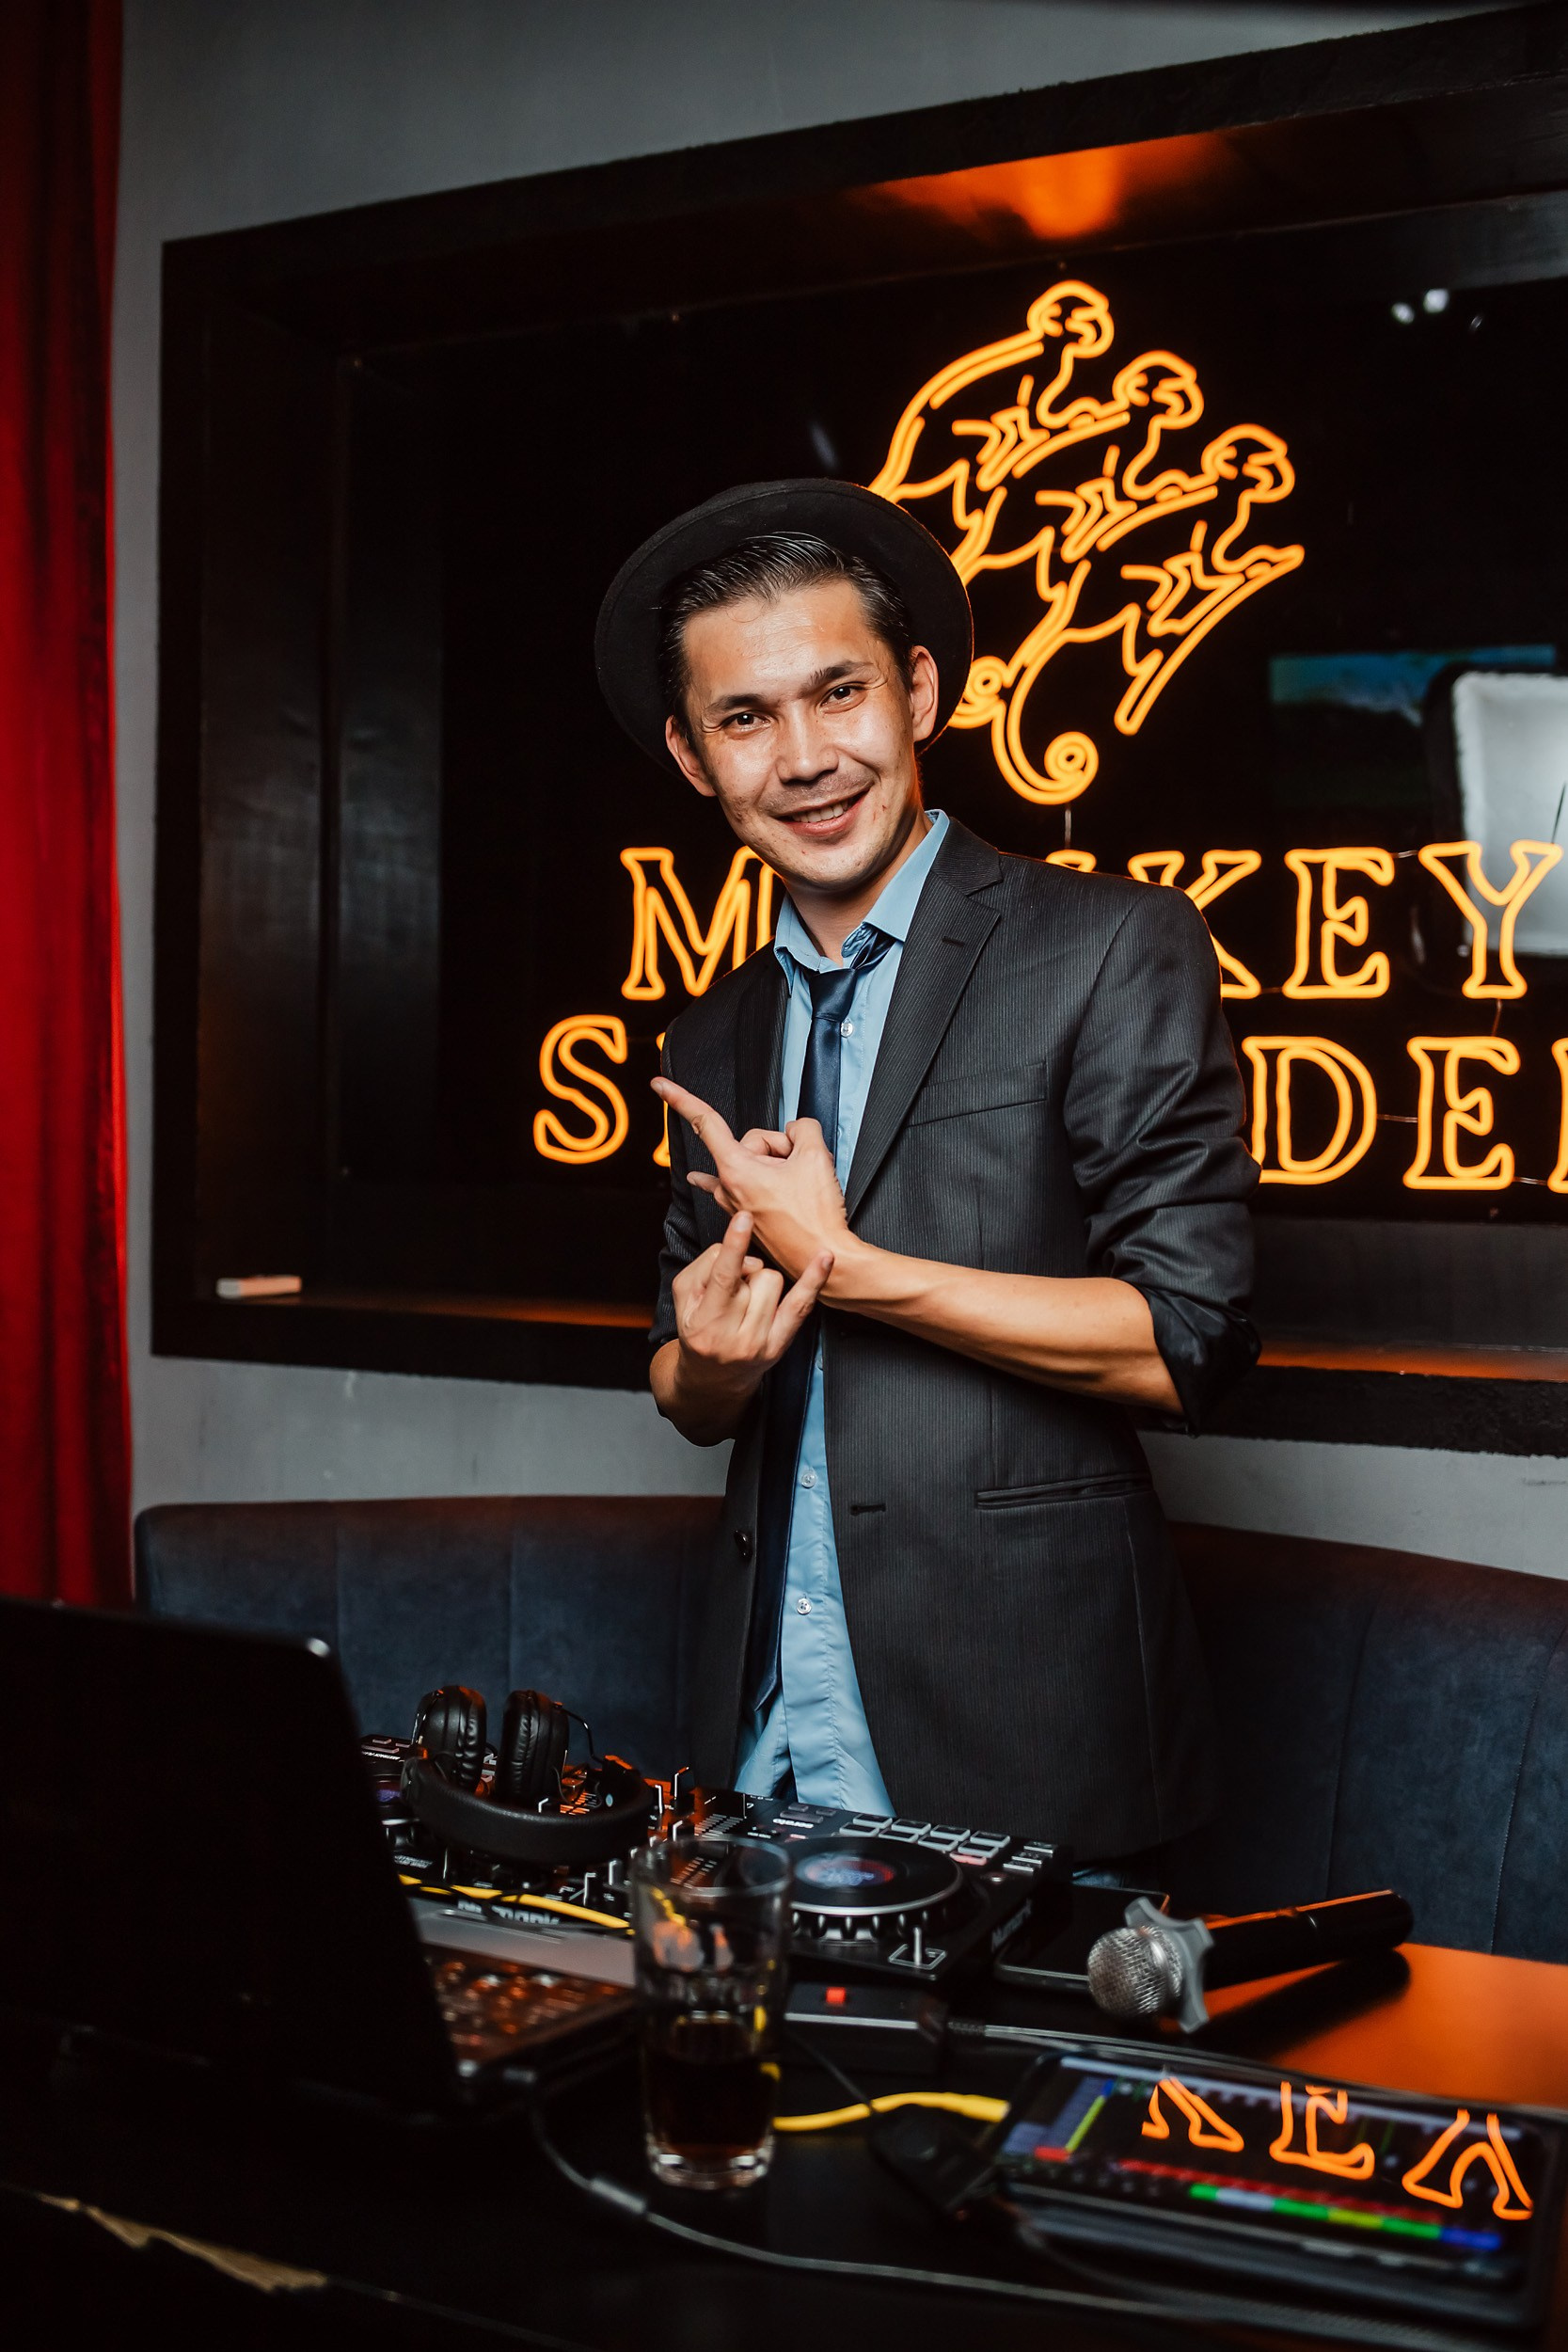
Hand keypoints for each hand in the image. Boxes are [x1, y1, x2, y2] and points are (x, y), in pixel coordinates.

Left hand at [652, 1077, 852, 1281]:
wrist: (822, 1260)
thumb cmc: (816, 1216)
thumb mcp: (817, 1155)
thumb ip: (802, 1128)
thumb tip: (795, 1133)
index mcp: (737, 1169)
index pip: (706, 1122)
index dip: (681, 1098)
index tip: (658, 1084)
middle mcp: (729, 1188)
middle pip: (752, 1141)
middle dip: (779, 1146)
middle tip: (802, 1168)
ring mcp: (736, 1203)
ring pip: (753, 1162)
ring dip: (776, 1164)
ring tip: (800, 1187)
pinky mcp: (747, 1216)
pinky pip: (738, 1181)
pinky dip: (731, 1175)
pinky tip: (697, 1180)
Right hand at [667, 1208, 832, 1429]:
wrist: (713, 1377)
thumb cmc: (698, 1327)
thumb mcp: (684, 1296)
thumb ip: (706, 1266)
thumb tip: (745, 1257)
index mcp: (705, 1322)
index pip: (723, 1276)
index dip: (734, 1245)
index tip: (744, 1216)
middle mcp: (735, 1336)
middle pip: (754, 1273)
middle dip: (745, 1272)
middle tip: (733, 1292)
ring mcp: (761, 1342)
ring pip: (774, 1280)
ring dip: (761, 1281)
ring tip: (747, 1302)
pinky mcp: (781, 1344)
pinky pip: (802, 1304)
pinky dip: (814, 1280)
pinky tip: (825, 1258)